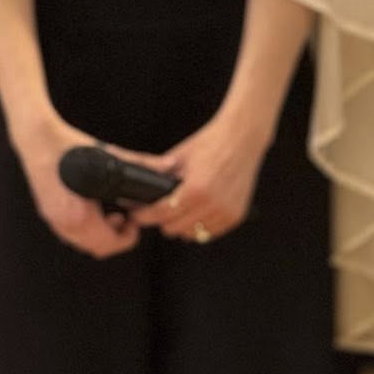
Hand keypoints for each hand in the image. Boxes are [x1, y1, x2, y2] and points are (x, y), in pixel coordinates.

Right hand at [11, 114, 142, 259]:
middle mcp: (64, 222)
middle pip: (97, 248)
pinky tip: (91, 209)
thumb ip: (139, 163)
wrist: (34, 137)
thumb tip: (168, 165)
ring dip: (100, 235)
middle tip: (124, 220)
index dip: (128, 238)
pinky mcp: (47, 213)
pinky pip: (71, 234)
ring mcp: (53, 219)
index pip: (110, 243)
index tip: (133, 223)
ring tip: (108, 214)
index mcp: (79, 214)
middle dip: (115, 238)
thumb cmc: (66, 146)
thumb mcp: (107, 154)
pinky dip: (86, 229)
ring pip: (83, 243)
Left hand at [142, 111, 270, 244]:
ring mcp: (226, 212)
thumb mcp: (178, 156)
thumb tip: (132, 176)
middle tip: (153, 211)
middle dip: (161, 220)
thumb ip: (154, 170)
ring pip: (193, 234)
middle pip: (175, 228)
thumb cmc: (210, 144)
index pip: (162, 213)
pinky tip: (192, 214)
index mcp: (196, 190)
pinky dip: (199, 227)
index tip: (137, 215)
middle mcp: (213, 205)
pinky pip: (210, 232)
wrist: (241, 139)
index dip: (145, 216)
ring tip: (174, 212)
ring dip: (180, 225)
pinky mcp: (236, 216)